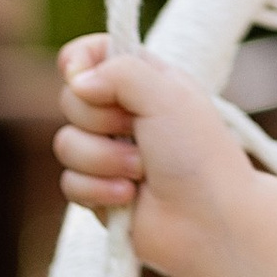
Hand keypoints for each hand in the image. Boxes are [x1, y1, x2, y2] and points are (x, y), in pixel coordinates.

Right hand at [54, 32, 251, 276]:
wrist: (210, 222)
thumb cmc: (199, 156)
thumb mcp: (167, 95)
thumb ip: (120, 70)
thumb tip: (77, 82)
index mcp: (145, 82)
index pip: (91, 54)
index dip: (80, 61)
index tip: (83, 76)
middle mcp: (124, 115)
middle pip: (70, 99)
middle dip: (100, 120)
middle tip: (139, 134)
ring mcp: (109, 155)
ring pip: (66, 144)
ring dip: (104, 160)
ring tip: (142, 173)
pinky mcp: (99, 192)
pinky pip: (70, 182)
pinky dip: (99, 190)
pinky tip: (130, 198)